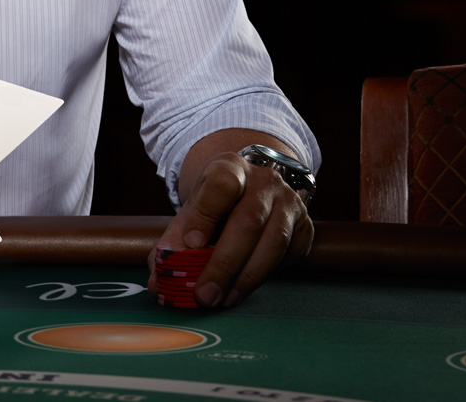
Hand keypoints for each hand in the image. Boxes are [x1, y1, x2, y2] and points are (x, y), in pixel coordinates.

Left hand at [149, 151, 313, 307]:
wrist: (250, 192)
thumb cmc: (215, 206)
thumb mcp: (190, 213)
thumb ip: (172, 244)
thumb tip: (160, 282)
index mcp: (230, 168)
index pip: (221, 184)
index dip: (206, 214)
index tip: (192, 245)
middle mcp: (265, 180)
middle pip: (249, 220)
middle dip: (225, 264)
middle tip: (205, 294)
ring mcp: (290, 202)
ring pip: (274, 242)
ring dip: (246, 277)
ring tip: (223, 299)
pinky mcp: (305, 226)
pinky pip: (288, 256)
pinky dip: (264, 276)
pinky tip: (243, 288)